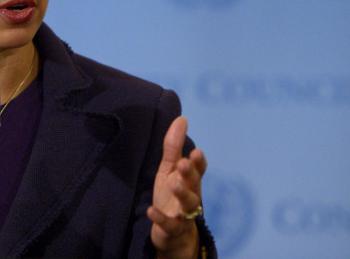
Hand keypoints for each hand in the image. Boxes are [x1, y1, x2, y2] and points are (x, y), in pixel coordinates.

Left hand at [147, 117, 206, 258]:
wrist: (171, 230)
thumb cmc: (171, 193)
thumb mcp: (169, 168)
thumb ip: (174, 145)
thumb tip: (181, 118)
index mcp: (190, 179)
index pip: (199, 169)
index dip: (198, 162)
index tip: (195, 152)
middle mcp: (191, 194)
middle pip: (195, 183)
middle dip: (191, 173)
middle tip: (183, 162)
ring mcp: (184, 213)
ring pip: (189, 203)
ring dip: (182, 193)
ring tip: (173, 183)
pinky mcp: (174, 228)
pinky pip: (169, 224)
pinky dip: (161, 218)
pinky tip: (150, 211)